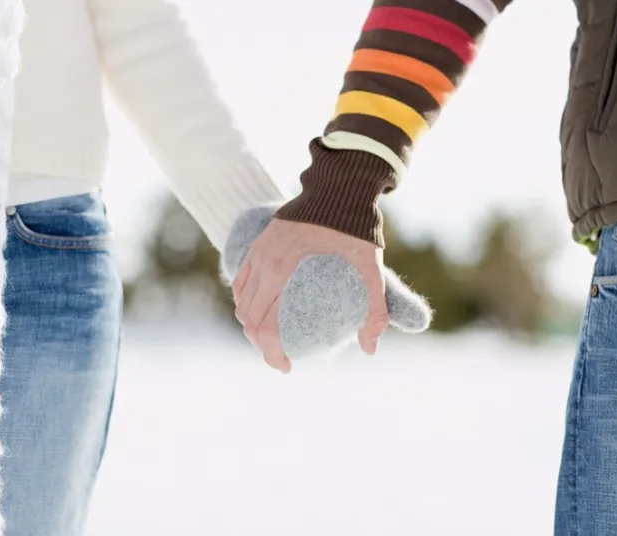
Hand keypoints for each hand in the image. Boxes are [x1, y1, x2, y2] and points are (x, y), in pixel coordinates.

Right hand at [231, 218, 388, 373]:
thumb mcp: (372, 271)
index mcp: (283, 273)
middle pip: (248, 319)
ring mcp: (257, 252)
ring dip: (252, 325)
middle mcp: (263, 264)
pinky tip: (264, 309)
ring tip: (274, 336)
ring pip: (241, 302)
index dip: (271, 354)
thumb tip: (369, 349)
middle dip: (260, 345)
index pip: (264, 327)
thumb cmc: (357, 228)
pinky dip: (246, 301)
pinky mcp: (258, 243)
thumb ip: (375, 311)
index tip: (287, 367)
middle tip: (282, 355)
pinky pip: (242, 280)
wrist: (340, 186)